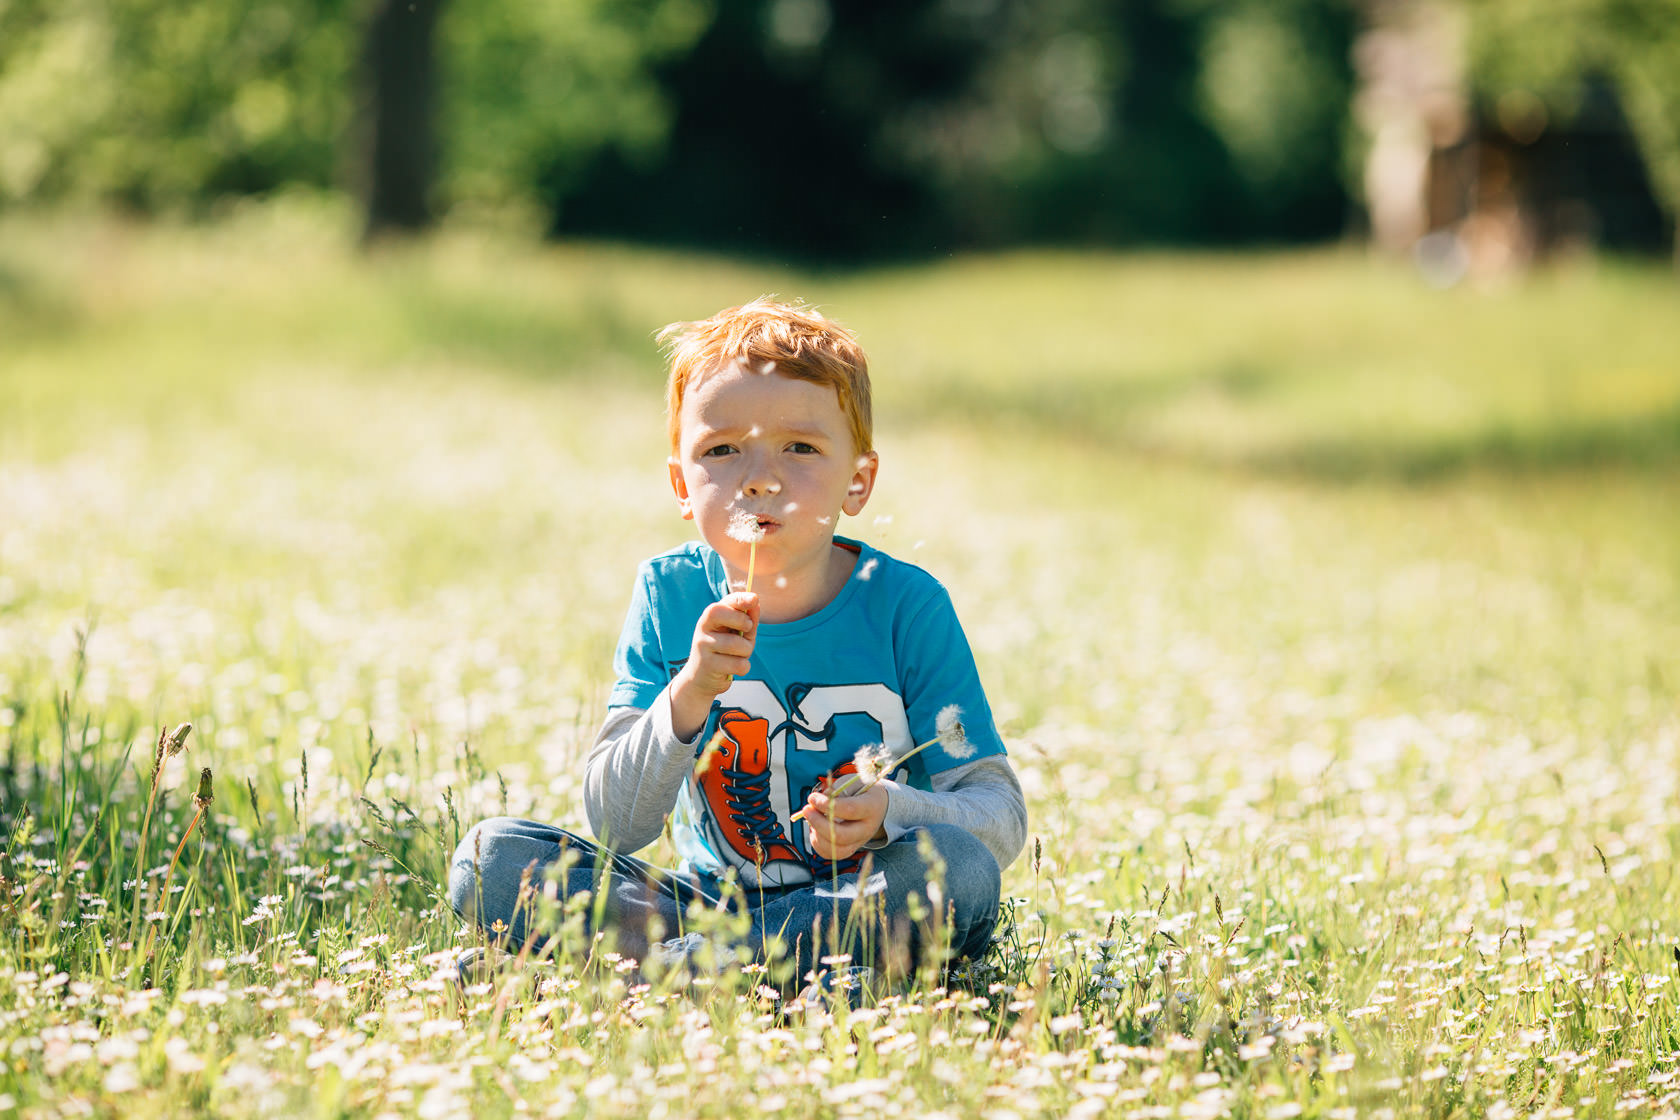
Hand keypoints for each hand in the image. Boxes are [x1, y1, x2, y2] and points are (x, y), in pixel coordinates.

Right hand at [670, 591, 757, 739]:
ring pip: (739, 645)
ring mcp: (703, 646)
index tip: (754, 599)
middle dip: (745, 623)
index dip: (740, 599)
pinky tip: (732, 668)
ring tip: (737, 656)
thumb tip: (756, 604)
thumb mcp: (736, 633)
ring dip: (746, 652)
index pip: (724, 603)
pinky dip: (743, 667)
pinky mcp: (708, 665)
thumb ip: (747, 619)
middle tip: (746, 631)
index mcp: (711, 617)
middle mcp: (703, 628)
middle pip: (728, 617)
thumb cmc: (723, 652)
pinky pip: (739, 664)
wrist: (700, 679)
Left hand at [802, 781, 888, 861]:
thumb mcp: (853, 782)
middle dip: (818, 823)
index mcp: (871, 807)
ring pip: (835, 850)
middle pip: (841, 836)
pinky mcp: (851, 849)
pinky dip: (817, 843)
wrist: (880, 805)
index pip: (849, 810)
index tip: (812, 798)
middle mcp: (867, 829)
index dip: (826, 805)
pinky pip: (831, 854)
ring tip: (811, 818)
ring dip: (816, 835)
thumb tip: (816, 802)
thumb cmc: (863, 790)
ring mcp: (859, 842)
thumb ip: (836, 790)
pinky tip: (815, 829)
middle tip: (806, 809)